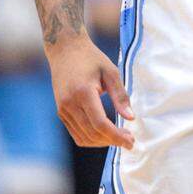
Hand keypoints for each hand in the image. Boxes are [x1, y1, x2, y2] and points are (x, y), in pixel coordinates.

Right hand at [46, 33, 133, 147]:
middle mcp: (69, 104)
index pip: (100, 123)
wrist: (66, 50)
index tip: (131, 141)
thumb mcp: (111, 72)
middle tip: (130, 141)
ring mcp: (62, 110)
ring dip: (102, 142)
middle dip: (112, 141)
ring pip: (83, 137)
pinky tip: (106, 135)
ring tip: (120, 138)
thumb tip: (130, 118)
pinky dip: (91, 138)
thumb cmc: (92, 59)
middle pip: (92, 133)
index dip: (116, 136)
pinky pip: (76, 133)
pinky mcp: (61, 112)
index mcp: (83, 93)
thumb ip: (120, 96)